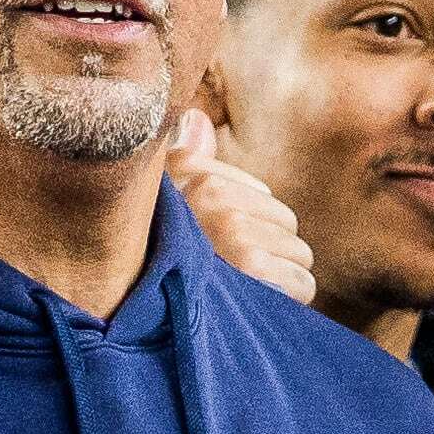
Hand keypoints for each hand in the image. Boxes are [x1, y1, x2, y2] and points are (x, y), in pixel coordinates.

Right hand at [165, 106, 314, 303]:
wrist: (133, 312)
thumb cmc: (151, 262)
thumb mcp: (162, 204)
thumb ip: (187, 161)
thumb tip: (198, 120)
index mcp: (186, 171)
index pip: (259, 195)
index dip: (247, 227)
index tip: (217, 253)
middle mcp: (208, 194)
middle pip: (284, 221)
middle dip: (268, 251)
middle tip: (235, 276)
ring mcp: (229, 227)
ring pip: (297, 252)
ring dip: (278, 277)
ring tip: (242, 291)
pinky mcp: (250, 264)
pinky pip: (301, 281)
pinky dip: (287, 300)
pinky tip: (258, 306)